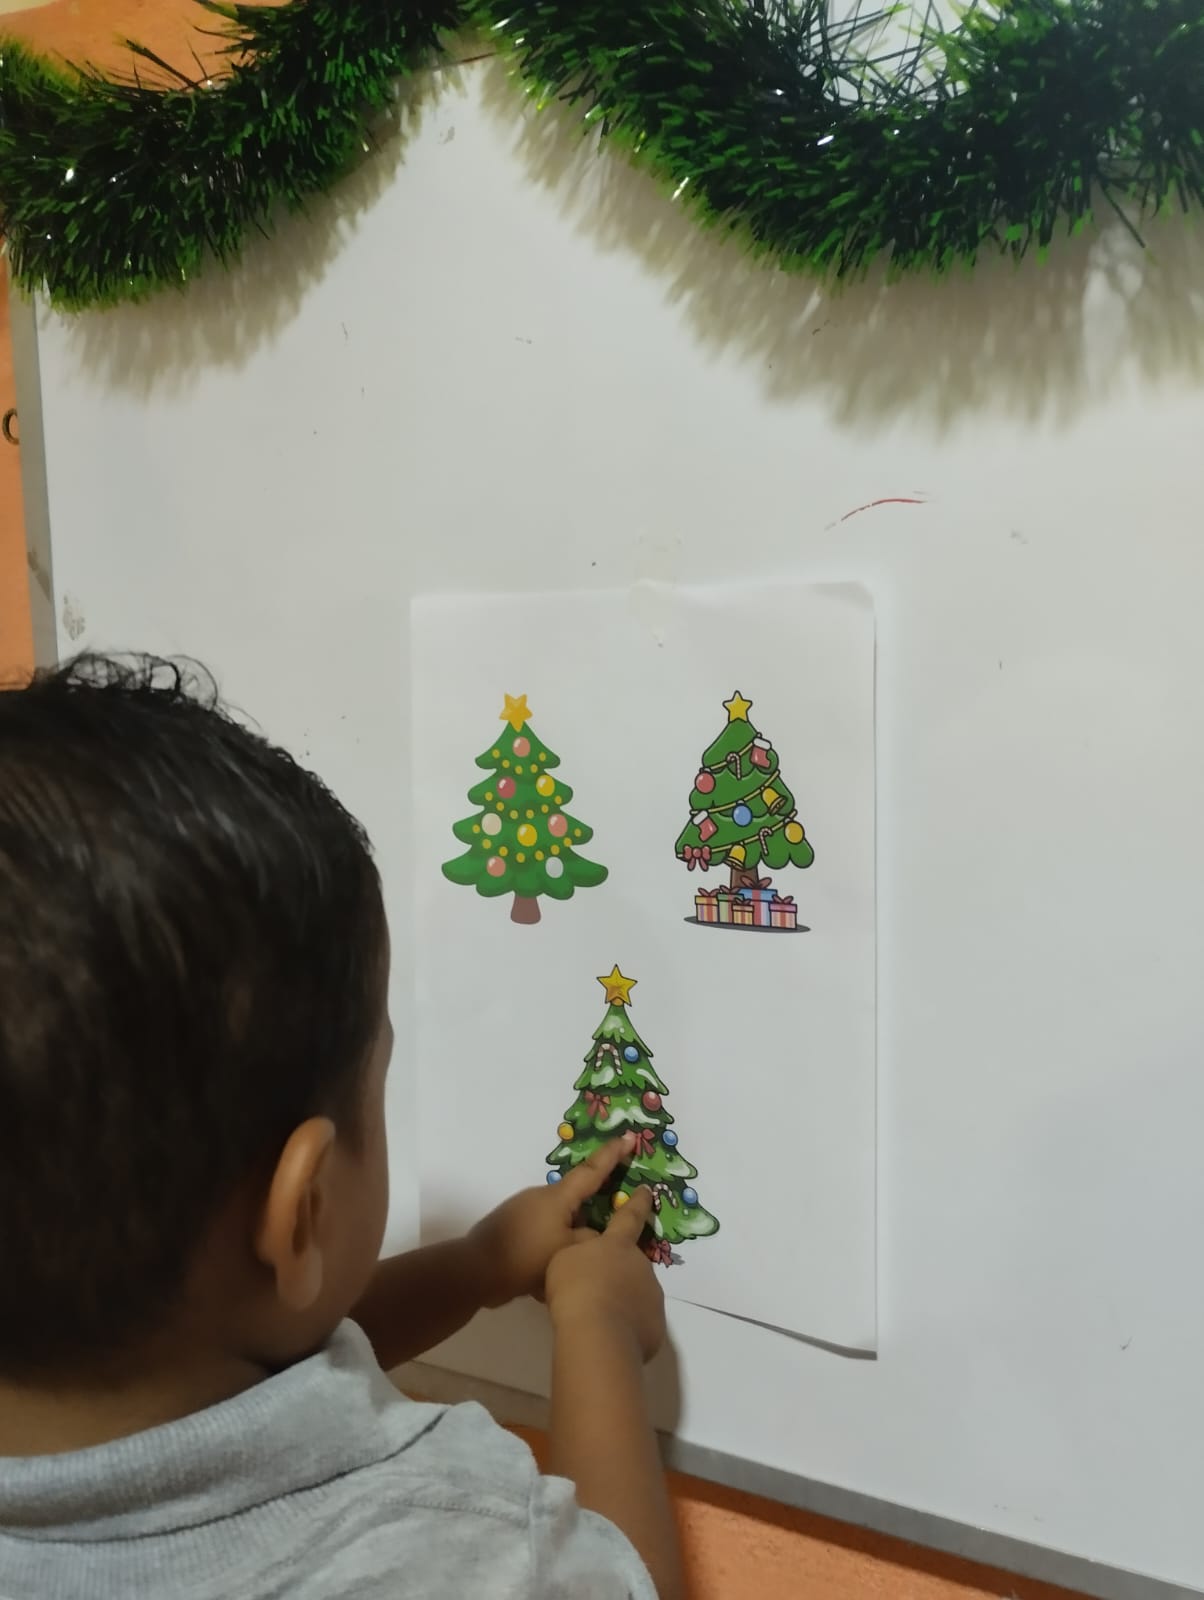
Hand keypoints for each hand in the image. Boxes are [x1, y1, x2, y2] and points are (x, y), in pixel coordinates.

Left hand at [468, 1132, 638, 1307]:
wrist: (475, 1271)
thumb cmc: (526, 1258)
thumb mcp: (569, 1252)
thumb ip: (591, 1240)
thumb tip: (598, 1233)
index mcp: (558, 1197)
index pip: (593, 1170)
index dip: (613, 1154)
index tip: (630, 1137)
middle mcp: (541, 1197)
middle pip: (578, 1196)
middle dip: (596, 1204)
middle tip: (616, 1215)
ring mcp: (524, 1210)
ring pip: (560, 1217)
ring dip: (573, 1232)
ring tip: (584, 1257)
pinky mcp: (513, 1227)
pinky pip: (544, 1230)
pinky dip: (556, 1243)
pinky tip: (558, 1267)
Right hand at [545, 1185, 665, 1362]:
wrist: (597, 1335)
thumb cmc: (576, 1288)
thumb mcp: (565, 1257)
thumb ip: (581, 1248)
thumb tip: (590, 1252)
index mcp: (618, 1245)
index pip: (629, 1217)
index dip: (637, 1203)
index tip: (646, 1191)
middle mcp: (640, 1266)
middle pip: (631, 1263)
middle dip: (619, 1270)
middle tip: (598, 1287)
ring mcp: (652, 1296)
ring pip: (637, 1292)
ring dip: (623, 1299)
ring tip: (599, 1317)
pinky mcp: (655, 1327)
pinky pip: (640, 1320)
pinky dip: (627, 1324)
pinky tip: (609, 1335)